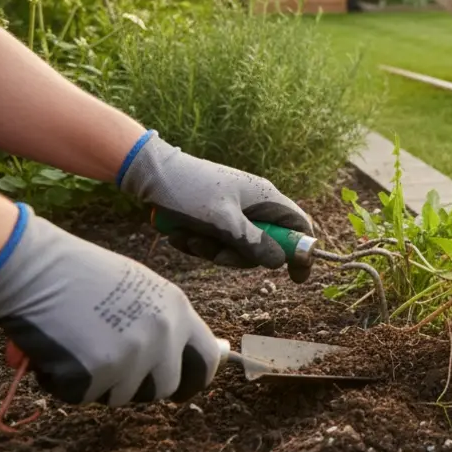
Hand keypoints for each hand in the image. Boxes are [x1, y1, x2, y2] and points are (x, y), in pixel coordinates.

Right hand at [0, 203, 220, 405]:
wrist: (39, 269)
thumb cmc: (81, 274)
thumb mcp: (140, 289)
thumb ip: (160, 321)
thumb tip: (172, 357)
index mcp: (176, 309)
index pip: (206, 358)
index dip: (195, 379)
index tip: (182, 390)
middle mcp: (163, 333)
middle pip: (164, 387)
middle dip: (139, 387)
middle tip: (112, 371)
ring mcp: (134, 354)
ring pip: (122, 395)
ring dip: (100, 383)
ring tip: (79, 347)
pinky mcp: (99, 371)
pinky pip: (85, 397)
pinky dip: (66, 384)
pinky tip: (58, 352)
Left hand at [118, 132, 314, 281]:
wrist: (150, 173)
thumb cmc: (188, 191)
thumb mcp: (222, 221)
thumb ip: (253, 243)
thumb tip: (279, 262)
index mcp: (265, 198)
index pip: (299, 226)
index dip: (302, 252)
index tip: (296, 278)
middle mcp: (255, 205)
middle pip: (265, 245)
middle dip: (237, 255)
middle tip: (213, 253)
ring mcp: (235, 211)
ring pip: (237, 247)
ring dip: (211, 250)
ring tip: (187, 238)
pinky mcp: (215, 217)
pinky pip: (217, 242)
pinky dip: (199, 243)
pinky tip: (178, 234)